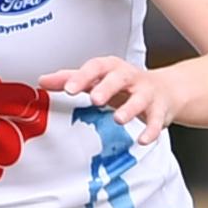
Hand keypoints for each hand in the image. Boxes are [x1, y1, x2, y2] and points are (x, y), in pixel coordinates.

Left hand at [39, 56, 179, 144]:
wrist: (164, 89)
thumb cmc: (123, 84)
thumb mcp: (96, 78)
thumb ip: (70, 79)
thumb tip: (42, 81)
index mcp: (110, 68)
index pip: (95, 68)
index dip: (81, 77)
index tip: (68, 89)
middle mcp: (129, 77)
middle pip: (119, 79)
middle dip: (107, 88)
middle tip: (95, 99)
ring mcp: (146, 93)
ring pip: (140, 99)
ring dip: (130, 109)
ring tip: (118, 119)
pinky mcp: (160, 110)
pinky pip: (157, 121)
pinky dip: (151, 130)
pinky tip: (142, 139)